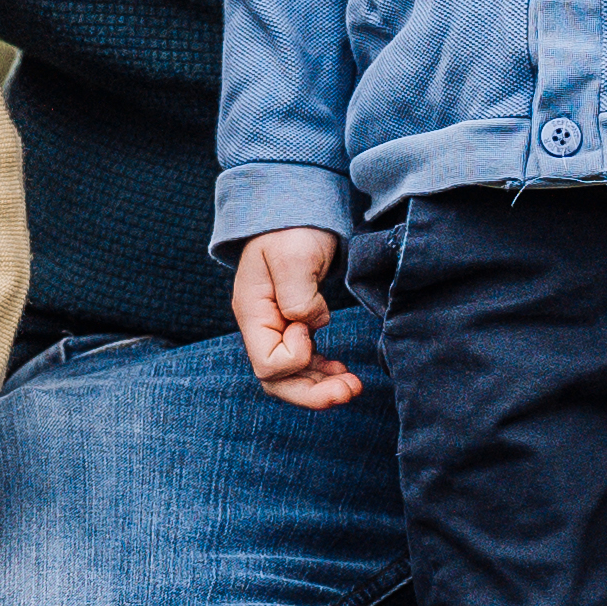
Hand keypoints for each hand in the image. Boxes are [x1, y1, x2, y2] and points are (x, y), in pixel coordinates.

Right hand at [231, 229, 358, 406]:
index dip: (294, 357)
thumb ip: (297, 295)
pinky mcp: (296, 326)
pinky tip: (343, 372)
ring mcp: (278, 329)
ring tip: (354, 387)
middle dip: (313, 394)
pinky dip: (324, 374)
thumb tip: (308, 325)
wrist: (296, 211)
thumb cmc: (291, 230)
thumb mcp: (292, 256)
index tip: (310, 327)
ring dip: (322, 388)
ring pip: (293, 378)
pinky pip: (305, 363)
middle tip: (349, 392)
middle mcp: (261, 328)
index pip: (268, 363)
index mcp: (252, 313)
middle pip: (278, 381)